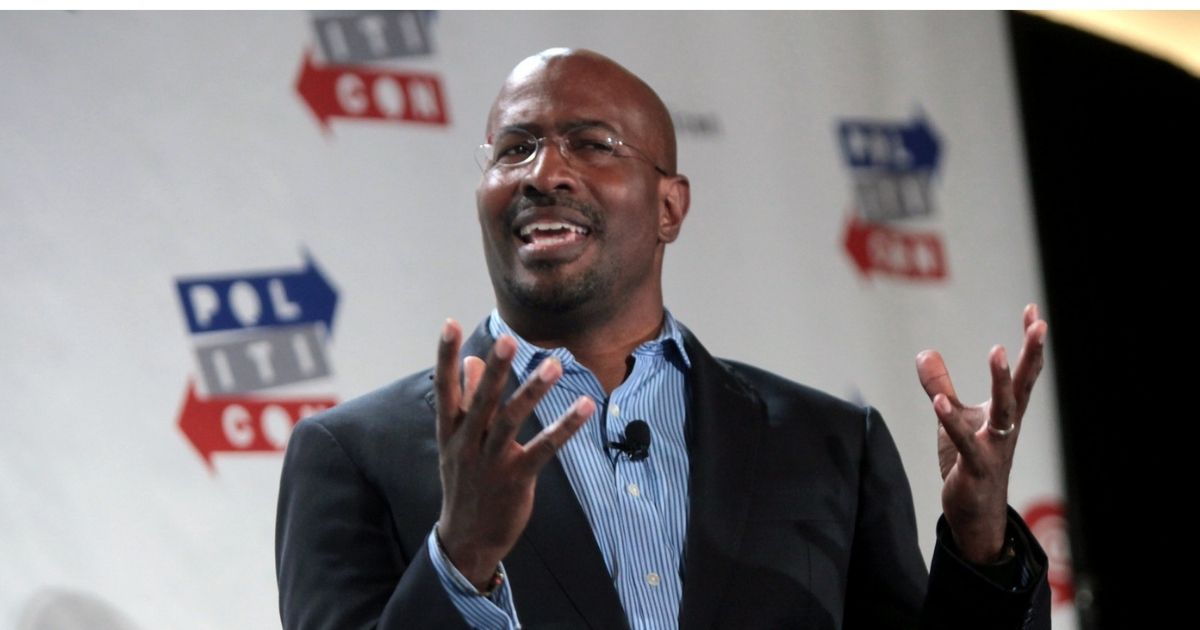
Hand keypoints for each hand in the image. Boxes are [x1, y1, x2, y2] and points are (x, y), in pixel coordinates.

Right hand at [433, 319, 593, 588]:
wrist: (467, 539)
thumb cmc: (465, 481)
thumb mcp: (457, 441)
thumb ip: (465, 398)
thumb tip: (469, 360)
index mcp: (451, 431)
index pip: (445, 388)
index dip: (445, 356)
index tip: (448, 322)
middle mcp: (468, 443)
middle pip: (482, 401)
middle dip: (495, 370)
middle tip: (508, 339)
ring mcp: (492, 462)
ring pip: (512, 421)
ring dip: (533, 391)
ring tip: (554, 365)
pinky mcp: (517, 478)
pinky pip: (544, 448)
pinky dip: (565, 426)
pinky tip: (585, 406)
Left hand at [915, 304, 1047, 563]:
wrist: (974, 513)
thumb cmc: (968, 462)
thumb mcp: (952, 419)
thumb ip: (940, 386)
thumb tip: (924, 352)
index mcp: (1006, 413)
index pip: (1023, 373)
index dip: (1030, 344)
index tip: (1035, 312)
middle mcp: (1006, 428)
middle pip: (1022, 386)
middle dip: (1031, 356)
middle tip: (1039, 326)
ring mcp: (995, 448)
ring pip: (1004, 411)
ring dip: (1001, 381)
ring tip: (998, 351)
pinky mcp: (975, 469)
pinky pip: (965, 442)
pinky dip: (952, 421)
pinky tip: (939, 403)